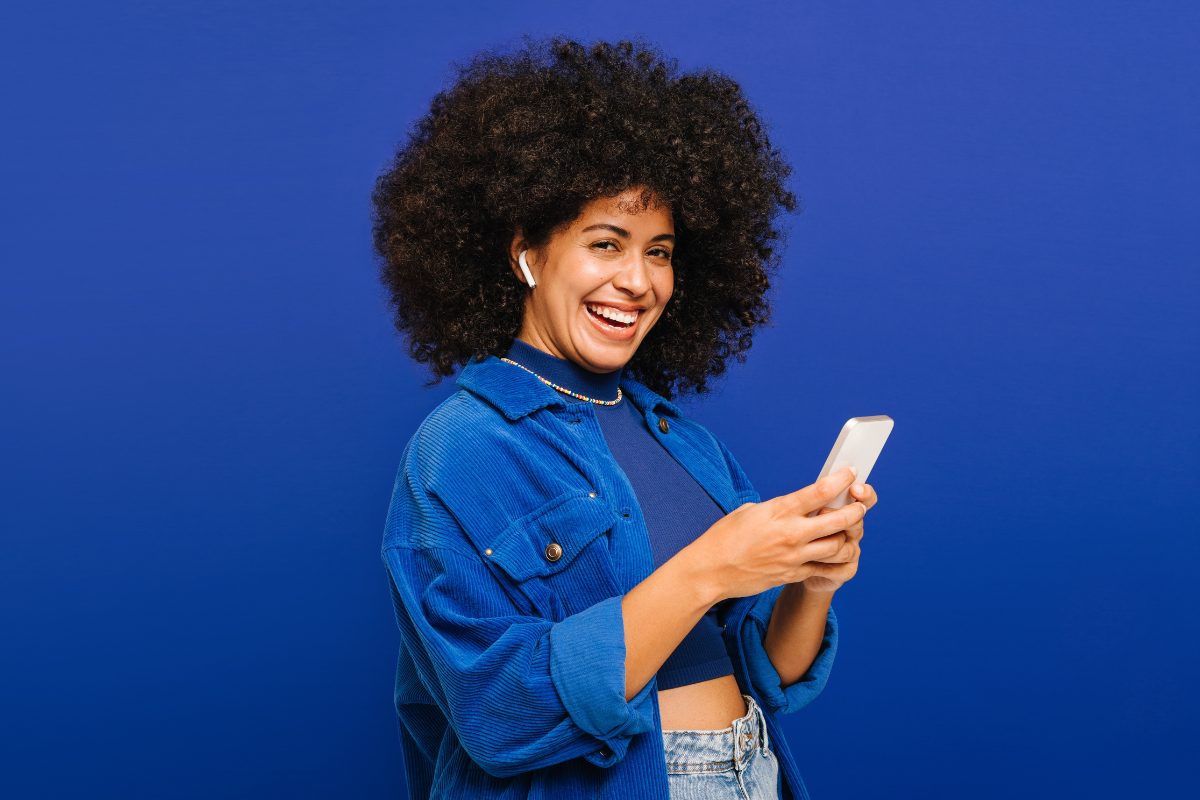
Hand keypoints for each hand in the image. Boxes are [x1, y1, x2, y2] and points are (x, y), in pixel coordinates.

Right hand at [684, 466, 866, 601]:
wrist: (711, 571)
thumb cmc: (724, 538)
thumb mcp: (749, 511)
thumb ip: (777, 508)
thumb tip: (794, 506)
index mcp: (779, 511)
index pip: (819, 491)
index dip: (841, 480)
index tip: (850, 472)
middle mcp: (791, 533)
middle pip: (838, 520)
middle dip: (855, 511)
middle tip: (860, 505)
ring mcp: (794, 557)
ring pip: (838, 546)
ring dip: (848, 537)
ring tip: (849, 531)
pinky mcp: (792, 574)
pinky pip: (824, 568)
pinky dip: (833, 560)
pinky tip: (835, 553)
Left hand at [802, 481, 875, 592]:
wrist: (789, 564)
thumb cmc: (792, 532)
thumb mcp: (797, 512)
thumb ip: (810, 502)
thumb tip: (814, 493)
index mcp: (844, 510)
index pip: (864, 498)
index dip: (864, 493)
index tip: (854, 487)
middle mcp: (851, 530)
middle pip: (858, 520)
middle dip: (844, 515)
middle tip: (823, 511)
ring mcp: (851, 551)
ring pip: (846, 547)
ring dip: (826, 544)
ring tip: (805, 542)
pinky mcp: (845, 571)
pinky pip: (840, 568)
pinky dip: (824, 565)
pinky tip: (809, 561)